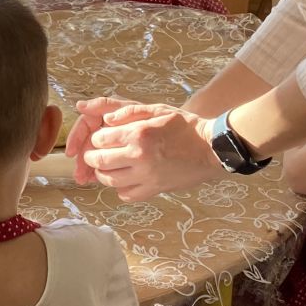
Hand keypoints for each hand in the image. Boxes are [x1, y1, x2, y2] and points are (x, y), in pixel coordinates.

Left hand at [74, 98, 224, 199]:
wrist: (212, 148)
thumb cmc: (185, 126)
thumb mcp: (157, 110)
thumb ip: (129, 112)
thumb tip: (106, 119)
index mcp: (138, 134)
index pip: (99, 139)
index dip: (96, 138)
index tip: (101, 138)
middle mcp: (139, 157)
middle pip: (100, 161)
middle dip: (93, 157)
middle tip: (97, 153)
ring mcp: (147, 176)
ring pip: (109, 180)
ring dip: (104, 173)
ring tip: (110, 165)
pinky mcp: (155, 190)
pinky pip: (126, 195)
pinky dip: (121, 188)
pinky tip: (126, 178)